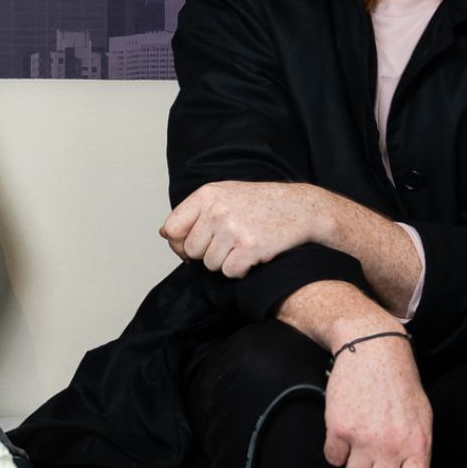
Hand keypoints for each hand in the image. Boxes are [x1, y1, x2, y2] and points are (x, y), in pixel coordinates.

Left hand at [161, 181, 335, 278]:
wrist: (301, 208)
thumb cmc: (259, 203)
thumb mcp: (224, 194)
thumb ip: (194, 211)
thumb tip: (165, 234)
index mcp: (206, 195)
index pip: (172, 229)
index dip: (178, 243)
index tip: (191, 247)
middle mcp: (217, 211)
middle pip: (191, 251)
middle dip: (207, 253)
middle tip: (228, 243)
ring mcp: (233, 229)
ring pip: (210, 264)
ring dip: (225, 262)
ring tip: (243, 245)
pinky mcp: (249, 247)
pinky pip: (229, 272)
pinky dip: (240, 270)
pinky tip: (252, 255)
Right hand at [321, 330, 431, 467]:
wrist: (372, 350)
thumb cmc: (398, 385)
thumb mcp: (421, 420)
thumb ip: (415, 454)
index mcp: (418, 446)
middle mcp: (392, 447)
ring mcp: (364, 439)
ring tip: (359, 448)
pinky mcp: (339, 429)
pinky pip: (332, 459)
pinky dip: (336, 451)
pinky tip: (344, 433)